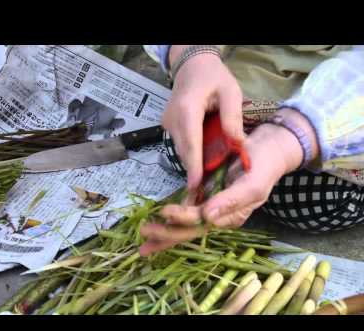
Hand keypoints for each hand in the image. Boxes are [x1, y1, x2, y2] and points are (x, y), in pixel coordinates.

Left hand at [140, 108, 318, 256]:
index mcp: (232, 216)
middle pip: (190, 229)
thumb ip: (231, 201)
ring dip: (165, 233)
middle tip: (144, 234)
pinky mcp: (206, 198)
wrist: (266, 151)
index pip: (202, 222)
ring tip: (144, 242)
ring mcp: (212, 209)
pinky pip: (186, 213)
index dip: (183, 219)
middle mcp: (220, 216)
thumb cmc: (262, 166)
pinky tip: (156, 226)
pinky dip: (171, 221)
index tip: (165, 212)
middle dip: (167, 234)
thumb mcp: (252, 183)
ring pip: (186, 225)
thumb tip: (208, 216)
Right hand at [163, 45, 245, 190]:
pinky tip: (202, 159)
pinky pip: (180, 144)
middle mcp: (172, 119)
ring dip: (193, 162)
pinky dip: (191, 153)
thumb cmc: (214, 77)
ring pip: (181, 149)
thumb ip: (232, 117)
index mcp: (187, 109)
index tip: (195, 186)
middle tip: (205, 191)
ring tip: (206, 179)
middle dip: (195, 170)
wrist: (192, 66)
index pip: (191, 143)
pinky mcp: (167, 125)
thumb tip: (237, 144)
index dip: (193, 167)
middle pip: (184, 150)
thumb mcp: (230, 92)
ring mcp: (167, 123)